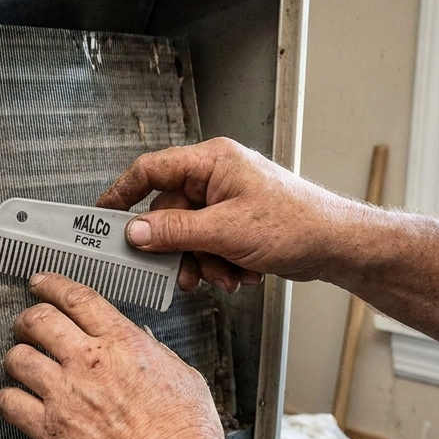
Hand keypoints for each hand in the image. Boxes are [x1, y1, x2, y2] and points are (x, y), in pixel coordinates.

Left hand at [0, 272, 236, 438]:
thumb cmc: (187, 438)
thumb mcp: (181, 375)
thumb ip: (150, 354)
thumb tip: (136, 343)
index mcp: (124, 344)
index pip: (77, 298)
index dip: (52, 285)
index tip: (42, 284)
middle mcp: (90, 363)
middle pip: (38, 320)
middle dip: (27, 319)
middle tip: (26, 325)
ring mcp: (66, 396)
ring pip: (17, 358)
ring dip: (16, 358)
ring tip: (21, 365)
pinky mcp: (51, 431)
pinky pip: (10, 403)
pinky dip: (8, 399)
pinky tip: (16, 401)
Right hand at [98, 136, 359, 290]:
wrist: (336, 245)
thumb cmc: (294, 224)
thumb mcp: (225, 231)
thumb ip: (175, 232)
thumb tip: (135, 233)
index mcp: (211, 161)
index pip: (152, 169)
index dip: (122, 192)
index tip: (102, 215)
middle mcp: (216, 176)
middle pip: (170, 214)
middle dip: (181, 249)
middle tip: (185, 273)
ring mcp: (227, 201)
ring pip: (189, 236)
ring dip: (204, 262)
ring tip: (226, 276)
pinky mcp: (236, 223)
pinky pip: (209, 245)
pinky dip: (220, 265)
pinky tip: (242, 274)